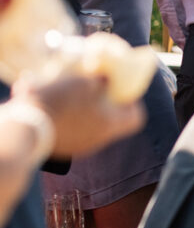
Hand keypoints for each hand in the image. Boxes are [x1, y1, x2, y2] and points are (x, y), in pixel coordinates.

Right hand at [11, 67, 143, 159]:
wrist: (24, 128)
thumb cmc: (60, 101)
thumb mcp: (84, 82)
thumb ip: (100, 81)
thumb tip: (106, 79)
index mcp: (110, 126)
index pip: (136, 118)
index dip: (132, 102)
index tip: (120, 89)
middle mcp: (97, 140)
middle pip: (110, 120)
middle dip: (102, 102)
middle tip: (92, 88)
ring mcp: (78, 147)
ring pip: (86, 124)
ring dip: (80, 108)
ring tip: (65, 91)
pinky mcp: (60, 148)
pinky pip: (67, 129)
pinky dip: (63, 116)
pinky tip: (51, 103)